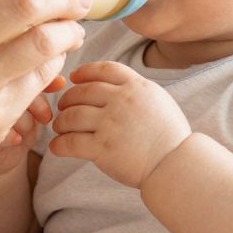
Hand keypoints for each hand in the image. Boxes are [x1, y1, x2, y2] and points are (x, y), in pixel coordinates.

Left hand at [48, 62, 192, 187]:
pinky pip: (70, 142)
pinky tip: (57, 148)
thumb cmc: (170, 136)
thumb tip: (114, 87)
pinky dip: (59, 145)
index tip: (74, 77)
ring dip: (61, 122)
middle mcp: (122, 101)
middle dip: (68, 99)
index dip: (85, 71)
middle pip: (83, 91)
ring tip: (60, 128)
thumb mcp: (158, 101)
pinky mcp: (102, 148)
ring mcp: (110, 124)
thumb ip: (136, 91)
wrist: (175, 163)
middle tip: (63, 107)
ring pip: (72, 116)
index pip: (104, 69)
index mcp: (137, 86)